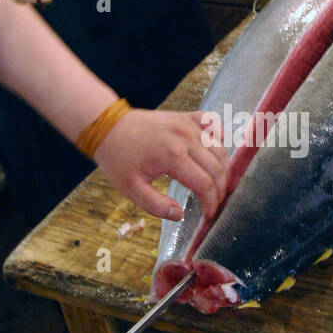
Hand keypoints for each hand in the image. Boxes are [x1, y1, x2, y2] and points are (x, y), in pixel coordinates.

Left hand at [95, 109, 228, 219]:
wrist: (108, 128)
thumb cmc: (118, 159)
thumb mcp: (131, 189)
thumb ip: (156, 205)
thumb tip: (179, 215)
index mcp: (172, 156)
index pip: (205, 184)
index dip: (212, 203)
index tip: (209, 215)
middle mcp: (185, 138)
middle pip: (217, 168)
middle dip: (221, 189)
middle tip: (216, 203)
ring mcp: (187, 124)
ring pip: (220, 149)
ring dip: (223, 168)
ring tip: (218, 185)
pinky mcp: (186, 117)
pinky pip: (213, 123)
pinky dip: (220, 136)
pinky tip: (217, 151)